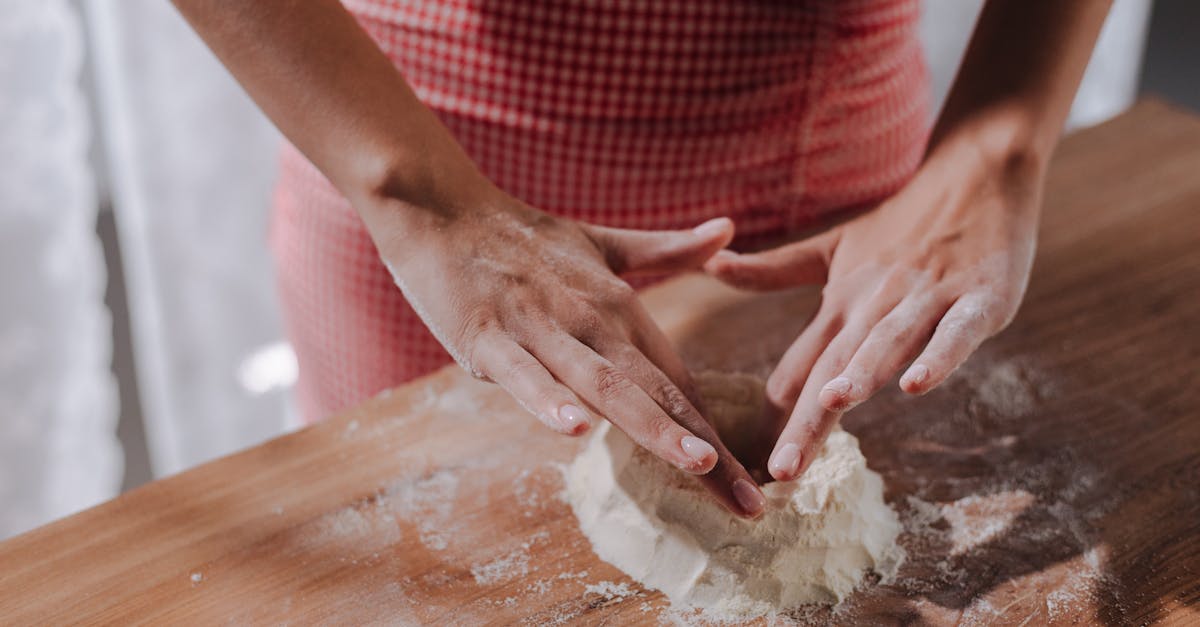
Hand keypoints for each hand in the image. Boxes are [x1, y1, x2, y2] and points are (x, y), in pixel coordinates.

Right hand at [377, 192, 767, 517]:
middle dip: (706, 449)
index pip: (678, 382)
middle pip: (658, 392)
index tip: (748, 484)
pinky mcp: (486, 335)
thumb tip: (728, 229)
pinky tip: (576, 429)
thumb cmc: (520, 236)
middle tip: (748, 502)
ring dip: (653, 425)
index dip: (716, 434)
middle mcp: (592, 319)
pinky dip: (549, 400)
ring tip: (697, 463)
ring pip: (604, 383)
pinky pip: (522, 374)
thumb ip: (666, 249)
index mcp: (620, 306)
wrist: (440, 207)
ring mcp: (540, 328)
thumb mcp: (601, 243)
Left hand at [705, 135, 1042, 480]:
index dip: (774, 416)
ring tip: (831, 407)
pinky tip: (916, 385)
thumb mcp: (832, 248)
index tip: (747, 463)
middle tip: (781, 470)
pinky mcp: (980, 297)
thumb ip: (774, 269)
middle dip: (807, 421)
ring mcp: (926, 299)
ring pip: (886, 343)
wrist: (976, 170)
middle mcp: (875, 304)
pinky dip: (938, 357)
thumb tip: (711, 265)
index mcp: (840, 302)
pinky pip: (955, 332)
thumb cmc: (904, 221)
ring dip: (860, 375)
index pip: (798, 367)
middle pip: (834, 368)